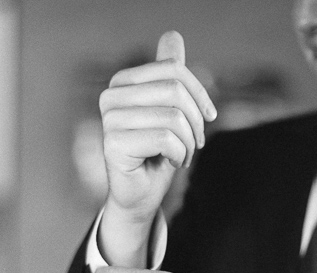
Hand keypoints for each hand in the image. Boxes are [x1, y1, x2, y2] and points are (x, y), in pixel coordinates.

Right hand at [99, 30, 216, 228]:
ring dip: (189, 142)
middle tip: (196, 143)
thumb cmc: (158, 152)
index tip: (207, 119)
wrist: (142, 193)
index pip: (174, 69)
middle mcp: (110, 96)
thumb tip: (172, 35)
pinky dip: (180, 155)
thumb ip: (170, 74)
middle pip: (175, 90)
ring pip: (173, 117)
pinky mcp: (113, 144)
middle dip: (196, 121)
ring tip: (182, 155)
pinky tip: (171, 163)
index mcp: (123, 82)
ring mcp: (109, 120)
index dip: (200, 95)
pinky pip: (165, 139)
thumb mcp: (171, 109)